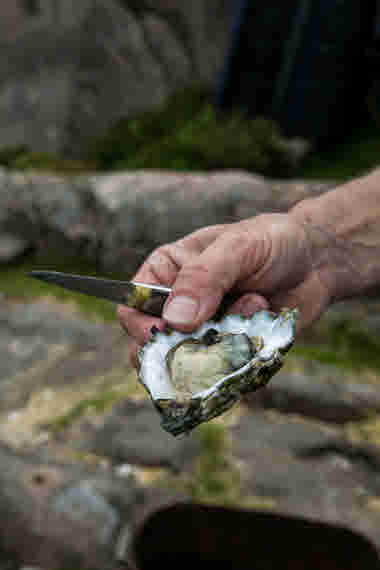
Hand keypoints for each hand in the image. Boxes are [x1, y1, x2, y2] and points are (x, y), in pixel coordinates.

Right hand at [118, 211, 330, 367]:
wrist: (317, 261)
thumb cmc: (272, 241)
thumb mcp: (237, 247)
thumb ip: (204, 277)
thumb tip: (174, 321)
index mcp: (168, 274)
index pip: (133, 309)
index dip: (140, 328)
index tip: (166, 334)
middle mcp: (181, 308)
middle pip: (155, 348)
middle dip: (184, 346)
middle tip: (216, 329)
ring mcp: (207, 334)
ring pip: (192, 366)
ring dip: (223, 346)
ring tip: (253, 308)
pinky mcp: (232, 353)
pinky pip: (225, 373)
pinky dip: (244, 358)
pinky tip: (263, 324)